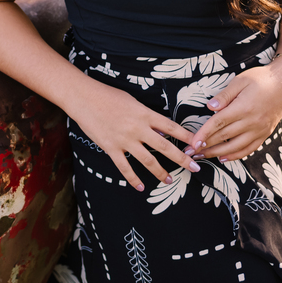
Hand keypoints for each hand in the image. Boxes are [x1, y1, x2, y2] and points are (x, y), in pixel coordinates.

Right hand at [66, 79, 200, 191]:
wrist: (83, 98)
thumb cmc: (107, 95)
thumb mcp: (132, 101)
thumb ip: (146, 115)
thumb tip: (159, 129)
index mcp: (144, 113)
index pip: (171, 127)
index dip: (187, 137)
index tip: (198, 145)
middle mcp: (138, 128)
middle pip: (165, 147)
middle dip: (182, 159)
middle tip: (195, 168)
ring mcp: (124, 140)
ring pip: (148, 160)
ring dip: (161, 172)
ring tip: (170, 180)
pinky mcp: (111, 148)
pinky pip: (125, 167)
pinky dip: (133, 179)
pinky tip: (141, 187)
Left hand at [189, 64, 281, 161]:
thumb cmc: (260, 78)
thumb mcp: (240, 81)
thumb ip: (224, 96)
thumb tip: (209, 107)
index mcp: (243, 108)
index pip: (218, 123)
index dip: (203, 134)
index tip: (192, 142)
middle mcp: (251, 122)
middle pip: (224, 136)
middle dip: (206, 146)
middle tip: (191, 152)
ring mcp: (259, 129)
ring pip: (235, 146)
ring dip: (218, 153)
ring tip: (203, 157)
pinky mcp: (265, 133)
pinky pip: (249, 148)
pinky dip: (236, 155)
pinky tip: (224, 158)